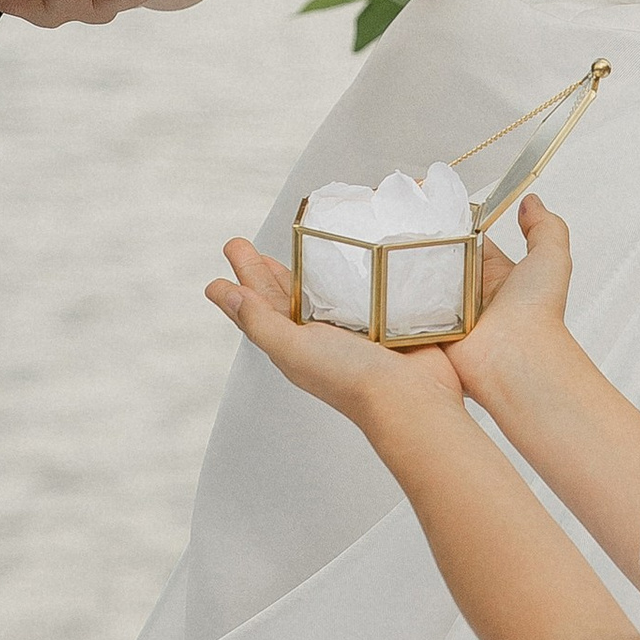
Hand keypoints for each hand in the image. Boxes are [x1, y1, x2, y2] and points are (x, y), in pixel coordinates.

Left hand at [205, 235, 466, 438]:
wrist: (413, 397)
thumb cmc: (351, 378)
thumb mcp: (294, 350)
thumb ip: (260, 322)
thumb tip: (225, 295)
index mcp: (293, 342)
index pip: (258, 306)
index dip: (241, 282)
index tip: (230, 253)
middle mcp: (318, 334)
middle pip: (282, 293)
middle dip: (262, 268)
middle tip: (240, 243)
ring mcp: (351, 324)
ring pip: (319, 288)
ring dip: (304, 265)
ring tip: (288, 243)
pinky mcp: (382, 315)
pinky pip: (358, 286)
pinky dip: (349, 269)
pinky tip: (346, 252)